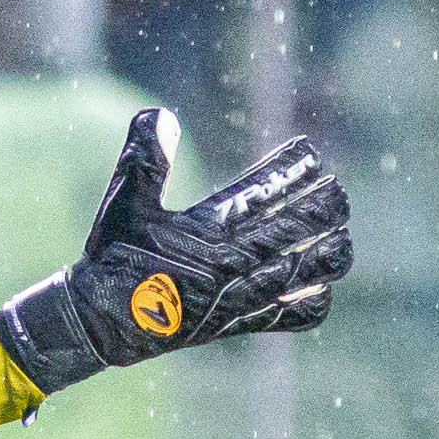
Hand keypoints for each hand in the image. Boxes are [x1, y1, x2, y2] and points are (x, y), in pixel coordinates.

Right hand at [0, 108, 352, 394]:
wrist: (97, 324)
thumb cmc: (110, 259)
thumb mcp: (122, 205)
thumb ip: (143, 159)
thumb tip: (161, 113)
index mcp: (206, 233)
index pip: (266, 193)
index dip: (295, 169)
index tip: (309, 153)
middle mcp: (231, 266)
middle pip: (301, 229)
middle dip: (326, 205)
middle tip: (334, 189)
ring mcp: (239, 299)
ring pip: (309, 273)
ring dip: (331, 250)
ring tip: (341, 233)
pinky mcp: (237, 325)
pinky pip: (293, 317)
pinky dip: (314, 300)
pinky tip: (320, 285)